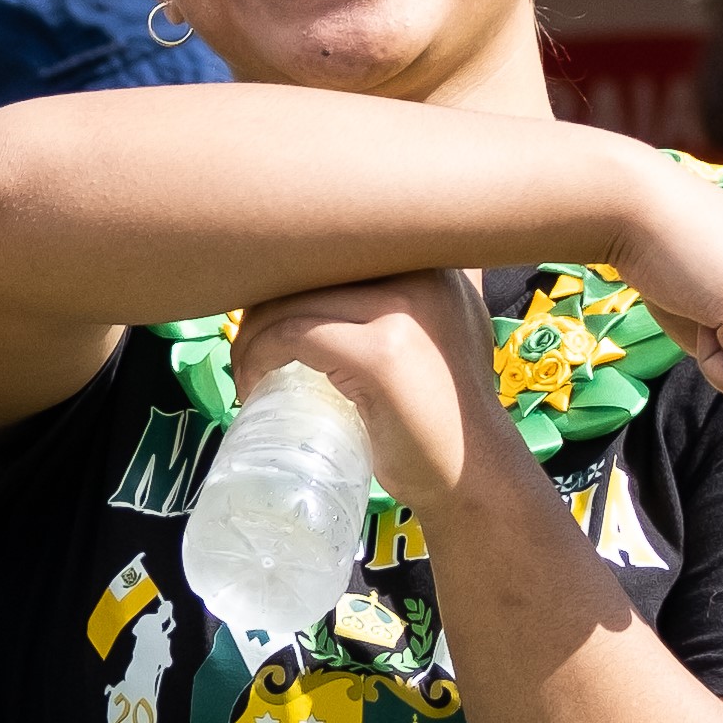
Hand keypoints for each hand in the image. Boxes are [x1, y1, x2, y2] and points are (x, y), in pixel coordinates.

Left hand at [231, 271, 503, 510]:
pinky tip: (252, 383)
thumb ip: (422, 296)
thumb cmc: (446, 410)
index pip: (337, 247)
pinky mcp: (379, 354)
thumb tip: (375, 266)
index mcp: (436, 261)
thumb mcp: (448, 331)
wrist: (475, 475)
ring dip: (251, 337)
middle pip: (310, 268)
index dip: (291, 279)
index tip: (270, 320)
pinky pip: (292, 336)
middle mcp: (424, 273)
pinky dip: (258, 357)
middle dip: (264, 306)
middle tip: (248, 348)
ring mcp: (402, 311)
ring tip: (247, 372)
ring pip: (293, 302)